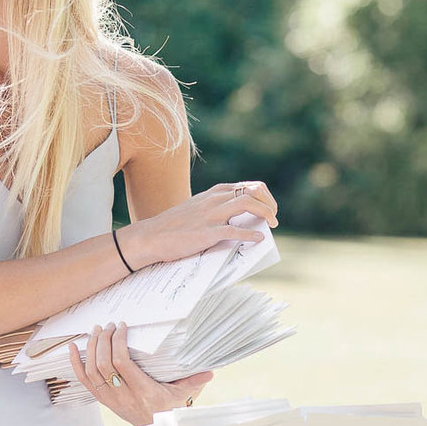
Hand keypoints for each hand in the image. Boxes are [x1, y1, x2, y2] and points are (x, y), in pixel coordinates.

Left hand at [68, 322, 212, 425]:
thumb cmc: (171, 410)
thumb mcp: (183, 396)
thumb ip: (194, 382)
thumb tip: (211, 371)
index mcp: (142, 392)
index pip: (122, 363)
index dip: (117, 342)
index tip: (121, 326)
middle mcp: (123, 396)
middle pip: (104, 364)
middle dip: (103, 340)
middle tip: (108, 325)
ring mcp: (110, 399)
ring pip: (92, 370)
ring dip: (91, 347)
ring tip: (96, 330)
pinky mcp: (103, 400)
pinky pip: (84, 381)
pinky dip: (75, 363)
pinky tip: (72, 347)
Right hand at [121, 180, 277, 269]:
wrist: (151, 236)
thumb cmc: (174, 225)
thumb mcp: (197, 208)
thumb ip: (216, 207)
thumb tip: (237, 216)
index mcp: (214, 193)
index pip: (249, 186)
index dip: (265, 197)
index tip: (270, 210)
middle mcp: (215, 200)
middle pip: (253, 191)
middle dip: (270, 204)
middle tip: (274, 219)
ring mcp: (211, 215)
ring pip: (248, 204)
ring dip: (266, 214)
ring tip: (272, 225)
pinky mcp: (207, 233)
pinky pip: (235, 230)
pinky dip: (251, 234)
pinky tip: (258, 239)